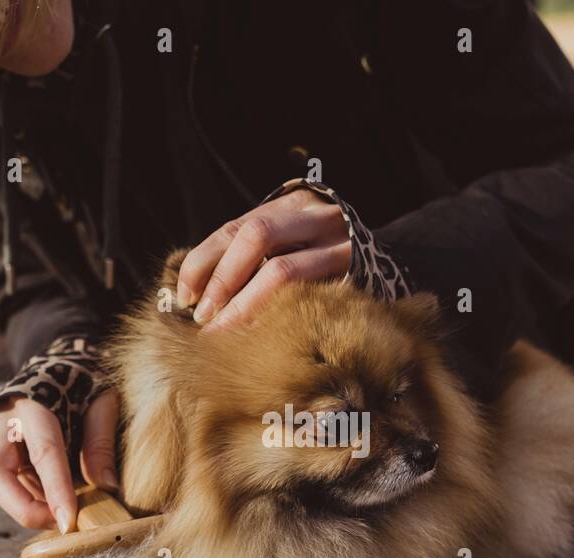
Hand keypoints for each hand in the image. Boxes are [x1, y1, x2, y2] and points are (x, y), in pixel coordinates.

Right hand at [0, 391, 120, 530]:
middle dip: (28, 510)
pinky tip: (56, 505)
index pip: (43, 452)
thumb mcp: (100, 403)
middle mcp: (2, 425)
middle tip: (64, 525)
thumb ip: (101, 442)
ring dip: (30, 509)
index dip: (56, 490)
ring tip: (65, 513)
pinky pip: (8, 489)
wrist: (52, 370)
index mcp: (31, 404)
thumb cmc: (81, 385)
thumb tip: (107, 487)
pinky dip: (31, 502)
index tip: (69, 521)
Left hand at [177, 188, 350, 332]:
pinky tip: (260, 335)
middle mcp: (313, 216)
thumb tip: (196, 298)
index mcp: (289, 206)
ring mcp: (337, 242)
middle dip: (222, 279)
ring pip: (281, 268)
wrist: (389, 264)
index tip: (185, 296)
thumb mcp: (288, 247)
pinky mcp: (354, 274)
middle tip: (203, 317)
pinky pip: (308, 295)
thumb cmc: (321, 264)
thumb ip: (250, 260)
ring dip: (244, 304)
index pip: (235, 228)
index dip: (204, 261)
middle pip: (255, 235)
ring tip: (223, 331)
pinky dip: (276, 315)